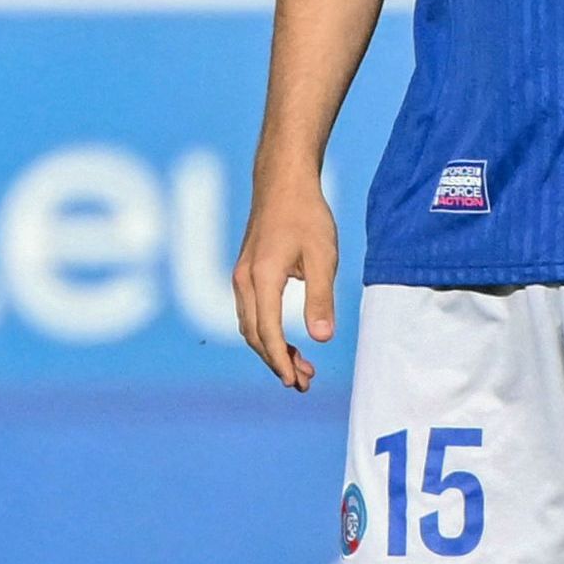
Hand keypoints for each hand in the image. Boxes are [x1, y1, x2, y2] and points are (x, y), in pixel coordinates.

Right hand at [232, 168, 339, 390]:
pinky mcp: (246, 272)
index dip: (281, 360)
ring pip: (250, 325)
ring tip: (300, 367)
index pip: (267, 331)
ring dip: (271, 350)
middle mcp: (244, 280)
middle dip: (277, 362)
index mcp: (261, 278)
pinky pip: (250, 313)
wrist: (282, 181)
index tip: (296, 382)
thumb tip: (322, 338)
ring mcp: (241, 276)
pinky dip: (266, 333)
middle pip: (254, 334)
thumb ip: (320, 297)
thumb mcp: (322, 256)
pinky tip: (286, 339)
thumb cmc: (305, 215)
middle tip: (304, 383)